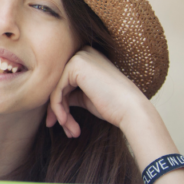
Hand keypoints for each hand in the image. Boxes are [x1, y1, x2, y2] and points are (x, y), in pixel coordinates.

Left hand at [46, 46, 183, 183]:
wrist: (132, 111)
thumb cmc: (113, 106)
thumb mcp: (86, 97)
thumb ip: (70, 92)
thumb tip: (52, 99)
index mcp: (87, 58)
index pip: (63, 82)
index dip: (60, 104)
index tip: (61, 123)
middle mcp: (82, 53)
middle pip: (58, 84)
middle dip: (58, 110)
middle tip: (64, 129)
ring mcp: (78, 57)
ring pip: (55, 89)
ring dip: (60, 113)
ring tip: (70, 131)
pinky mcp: (75, 66)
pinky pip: (56, 91)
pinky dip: (58, 108)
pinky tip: (64, 122)